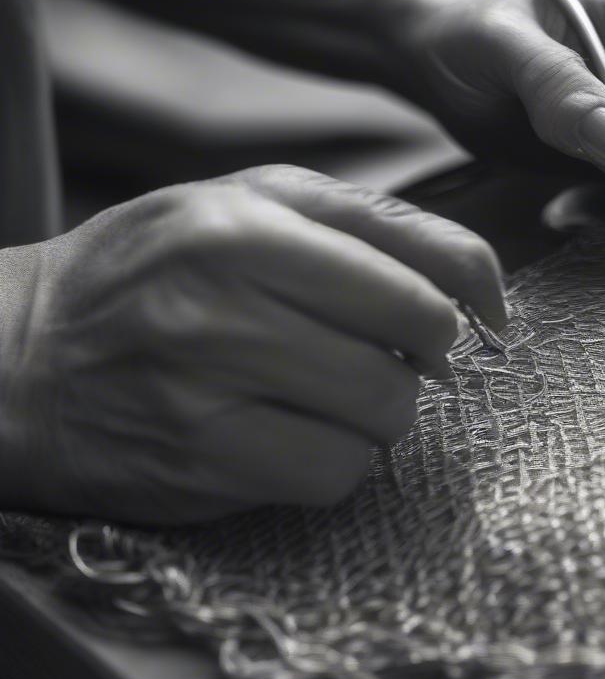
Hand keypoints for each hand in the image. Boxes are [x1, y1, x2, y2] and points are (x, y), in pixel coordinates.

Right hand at [0, 166, 504, 523]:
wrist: (23, 355)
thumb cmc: (157, 268)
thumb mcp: (254, 202)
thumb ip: (375, 224)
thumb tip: (485, 289)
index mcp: (246, 224)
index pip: (425, 276)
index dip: (463, 307)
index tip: (460, 324)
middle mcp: (225, 304)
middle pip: (415, 350)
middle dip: (418, 360)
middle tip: (377, 353)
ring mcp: (209, 391)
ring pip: (384, 418)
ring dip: (378, 412)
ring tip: (328, 391)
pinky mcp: (201, 465)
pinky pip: (334, 476)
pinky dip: (336, 461)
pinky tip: (295, 434)